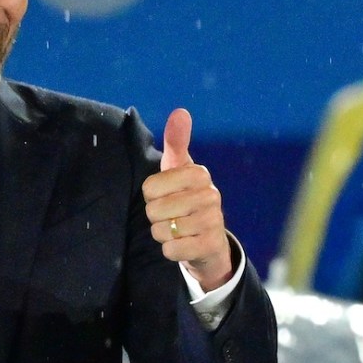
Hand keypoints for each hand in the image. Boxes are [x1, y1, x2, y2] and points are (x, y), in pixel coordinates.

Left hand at [142, 110, 232, 292]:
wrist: (209, 239)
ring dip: (163, 234)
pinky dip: (171, 250)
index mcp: (199, 174)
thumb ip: (177, 141)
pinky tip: (184, 244)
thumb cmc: (186, 197)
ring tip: (178, 229)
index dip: (151, 196)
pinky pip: (171, 250)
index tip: (166, 195)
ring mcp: (213, 221)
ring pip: (162, 231)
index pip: (149, 188)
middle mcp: (211, 195)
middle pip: (154, 211)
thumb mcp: (179, 168)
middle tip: (172, 215)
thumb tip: (181, 111)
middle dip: (156, 217)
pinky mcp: (210, 246)